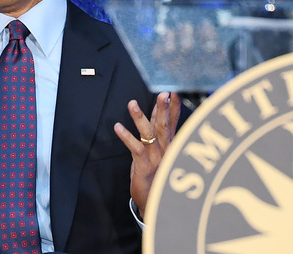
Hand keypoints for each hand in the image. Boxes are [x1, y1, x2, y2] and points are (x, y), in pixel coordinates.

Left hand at [113, 92, 180, 215]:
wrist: (154, 201)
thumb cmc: (155, 173)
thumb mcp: (158, 149)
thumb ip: (158, 130)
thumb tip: (159, 110)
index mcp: (170, 145)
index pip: (173, 122)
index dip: (174, 107)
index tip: (173, 91)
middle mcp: (166, 150)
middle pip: (165, 126)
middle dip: (164, 109)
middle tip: (163, 94)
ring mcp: (157, 158)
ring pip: (150, 135)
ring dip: (140, 118)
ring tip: (132, 103)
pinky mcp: (144, 167)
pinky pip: (136, 149)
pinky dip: (126, 137)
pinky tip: (117, 127)